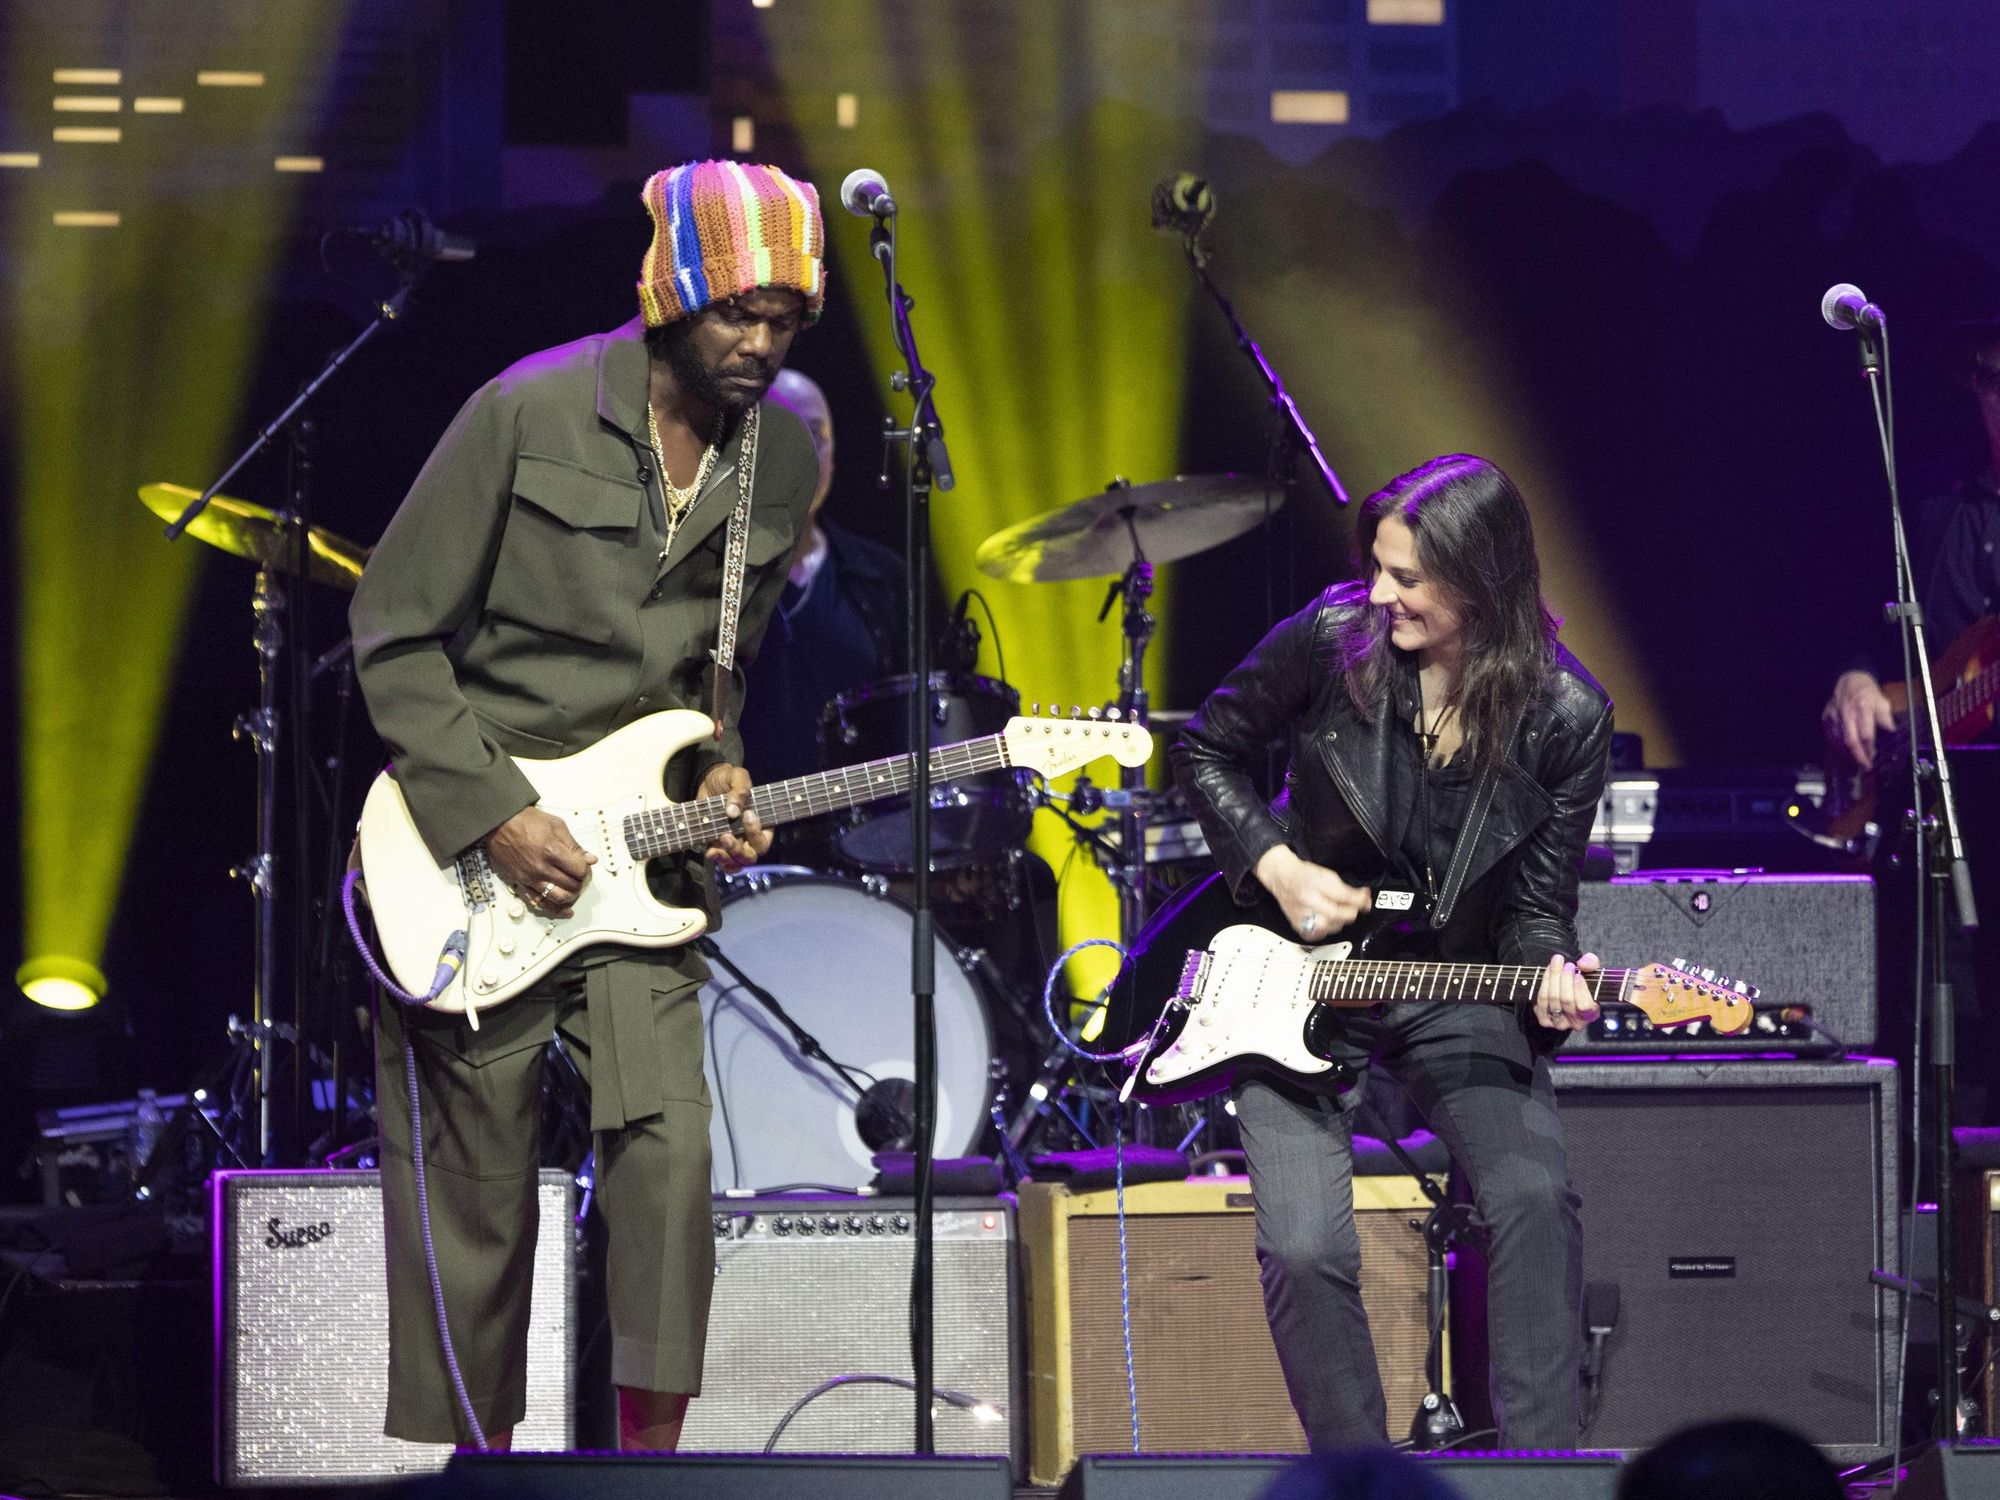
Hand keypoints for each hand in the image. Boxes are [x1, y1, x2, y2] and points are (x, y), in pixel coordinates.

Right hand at [484, 807, 595, 917]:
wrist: (498, 824)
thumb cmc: (524, 820)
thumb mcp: (556, 825)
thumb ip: (574, 845)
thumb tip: (590, 859)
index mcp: (552, 851)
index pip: (580, 870)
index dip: (586, 870)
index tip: (586, 866)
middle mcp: (541, 868)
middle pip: (572, 885)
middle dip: (581, 882)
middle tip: (581, 877)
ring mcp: (531, 878)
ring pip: (559, 897)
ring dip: (571, 897)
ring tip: (574, 890)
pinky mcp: (522, 883)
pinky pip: (540, 902)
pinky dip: (555, 909)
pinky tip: (565, 910)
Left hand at [699, 762, 768, 871]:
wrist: (710, 782)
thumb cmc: (729, 778)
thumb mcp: (737, 777)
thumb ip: (740, 790)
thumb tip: (732, 811)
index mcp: (762, 822)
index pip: (763, 838)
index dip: (756, 832)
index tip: (747, 814)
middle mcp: (750, 836)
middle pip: (751, 856)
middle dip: (738, 851)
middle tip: (725, 836)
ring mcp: (735, 842)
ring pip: (737, 863)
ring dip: (726, 859)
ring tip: (714, 850)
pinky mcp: (719, 844)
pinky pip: (724, 862)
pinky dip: (718, 862)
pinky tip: (710, 853)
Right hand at [1255, 845, 1371, 942]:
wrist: (1281, 877)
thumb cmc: (1303, 875)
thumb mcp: (1326, 874)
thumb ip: (1345, 888)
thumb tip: (1364, 900)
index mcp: (1315, 885)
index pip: (1343, 896)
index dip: (1359, 899)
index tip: (1365, 899)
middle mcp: (1307, 902)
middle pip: (1338, 915)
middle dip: (1351, 911)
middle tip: (1355, 907)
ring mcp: (1302, 916)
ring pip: (1331, 927)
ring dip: (1341, 920)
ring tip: (1338, 911)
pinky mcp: (1299, 927)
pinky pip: (1320, 934)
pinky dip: (1328, 928)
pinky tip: (1328, 920)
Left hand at [1534, 951, 1601, 1030]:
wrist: (1566, 988)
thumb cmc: (1582, 982)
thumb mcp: (1591, 971)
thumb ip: (1592, 964)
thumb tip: (1583, 964)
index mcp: (1591, 1014)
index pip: (1584, 1006)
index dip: (1580, 990)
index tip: (1578, 975)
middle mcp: (1575, 1022)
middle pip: (1566, 1000)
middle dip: (1565, 979)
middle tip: (1567, 965)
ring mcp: (1558, 1022)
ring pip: (1552, 998)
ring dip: (1553, 977)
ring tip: (1557, 962)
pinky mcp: (1544, 1019)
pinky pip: (1541, 1000)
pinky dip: (1544, 983)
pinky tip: (1549, 971)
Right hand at [1822, 669, 1895, 769]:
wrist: (1848, 680)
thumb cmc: (1867, 692)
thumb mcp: (1882, 701)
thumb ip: (1885, 717)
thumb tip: (1891, 733)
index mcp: (1862, 708)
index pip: (1866, 734)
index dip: (1870, 749)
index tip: (1874, 758)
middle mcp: (1846, 713)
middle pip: (1850, 740)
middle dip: (1858, 756)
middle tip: (1865, 767)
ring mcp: (1834, 716)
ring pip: (1839, 742)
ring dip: (1848, 754)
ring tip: (1856, 762)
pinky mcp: (1826, 719)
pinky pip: (1830, 737)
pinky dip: (1837, 747)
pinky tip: (1845, 752)